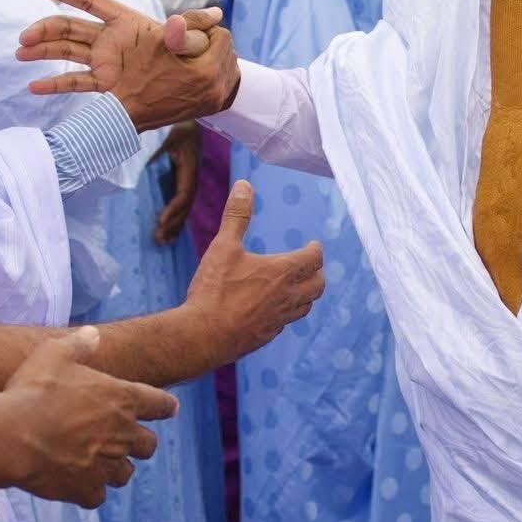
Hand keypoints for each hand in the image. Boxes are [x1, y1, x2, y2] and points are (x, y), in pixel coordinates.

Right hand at [2, 327, 178, 508]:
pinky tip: (74, 483)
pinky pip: (96, 496)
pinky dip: (88, 491)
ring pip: (124, 474)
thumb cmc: (34, 390)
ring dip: (115, 468)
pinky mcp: (86, 490)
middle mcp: (122, 434)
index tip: (168, 408)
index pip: (161, 404)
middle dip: (139, 442)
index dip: (164, 406)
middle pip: (148, 445)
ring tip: (97, 462)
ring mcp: (106, 465)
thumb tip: (93, 333)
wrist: (13, 435)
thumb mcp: (54, 353)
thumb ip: (78, 344)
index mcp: (123, 399)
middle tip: (124, 439)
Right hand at [18, 0, 238, 130]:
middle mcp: (111, 40)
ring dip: (44, 52)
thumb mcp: (198, 43)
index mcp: (128, 22)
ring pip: (68, 52)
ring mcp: (106, 63)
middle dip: (46, 29)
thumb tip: (210, 16)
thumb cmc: (197, 59)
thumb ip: (196, 29)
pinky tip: (34, 87)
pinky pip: (78, 84)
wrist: (197, 89)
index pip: (92, 2)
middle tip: (25, 38)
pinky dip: (56, 84)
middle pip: (71, 28)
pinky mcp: (107, 86)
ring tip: (21, 54)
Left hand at [154, 122, 201, 245]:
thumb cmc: (177, 125)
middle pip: (185, 206)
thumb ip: (157, 151)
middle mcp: (192, 177)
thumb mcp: (168, 135)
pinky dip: (175, 216)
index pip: (184, 193)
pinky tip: (167, 229)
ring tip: (163, 242)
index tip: (161, 220)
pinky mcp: (184, 180)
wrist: (190, 118)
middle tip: (159, 240)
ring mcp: (189, 179)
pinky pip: (181, 201)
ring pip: (184, 207)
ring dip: (175, 225)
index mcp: (190, 168)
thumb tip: (143, 169)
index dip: (174, 208)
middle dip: (173, 224)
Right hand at [184, 181, 323, 361]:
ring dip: (307, 295)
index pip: (313, 259)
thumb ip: (236, 216)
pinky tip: (274, 310)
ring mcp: (278, 319)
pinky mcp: (266, 336)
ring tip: (299, 288)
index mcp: (281, 272)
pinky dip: (287, 313)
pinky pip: (286, 323)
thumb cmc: (215, 289)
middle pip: (318, 286)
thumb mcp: (223, 246)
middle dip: (317, 273)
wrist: (204, 335)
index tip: (313, 245)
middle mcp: (287, 297)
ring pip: (306, 307)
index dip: (316, 251)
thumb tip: (244, 185)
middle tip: (311, 266)